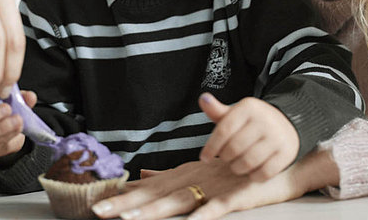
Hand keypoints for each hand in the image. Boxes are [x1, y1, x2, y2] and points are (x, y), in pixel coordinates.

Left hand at [92, 152, 331, 219]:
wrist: (270, 153)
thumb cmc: (231, 165)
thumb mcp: (195, 170)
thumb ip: (168, 174)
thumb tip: (142, 175)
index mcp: (183, 175)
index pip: (148, 188)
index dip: (124, 197)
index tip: (97, 203)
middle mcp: (192, 179)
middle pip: (155, 195)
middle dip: (127, 206)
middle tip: (98, 211)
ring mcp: (212, 187)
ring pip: (179, 201)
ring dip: (155, 210)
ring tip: (129, 218)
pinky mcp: (234, 195)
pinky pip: (218, 207)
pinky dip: (205, 214)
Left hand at [198, 93, 299, 180]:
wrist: (285, 124)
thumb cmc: (252, 121)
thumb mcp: (235, 113)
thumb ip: (217, 111)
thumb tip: (203, 99)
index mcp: (249, 107)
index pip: (224, 130)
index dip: (211, 146)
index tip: (204, 158)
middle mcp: (264, 120)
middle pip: (234, 147)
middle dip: (225, 157)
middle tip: (225, 158)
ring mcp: (277, 137)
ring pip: (248, 162)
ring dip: (237, 168)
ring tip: (235, 165)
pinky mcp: (286, 153)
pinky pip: (264, 172)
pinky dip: (253, 176)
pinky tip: (250, 171)